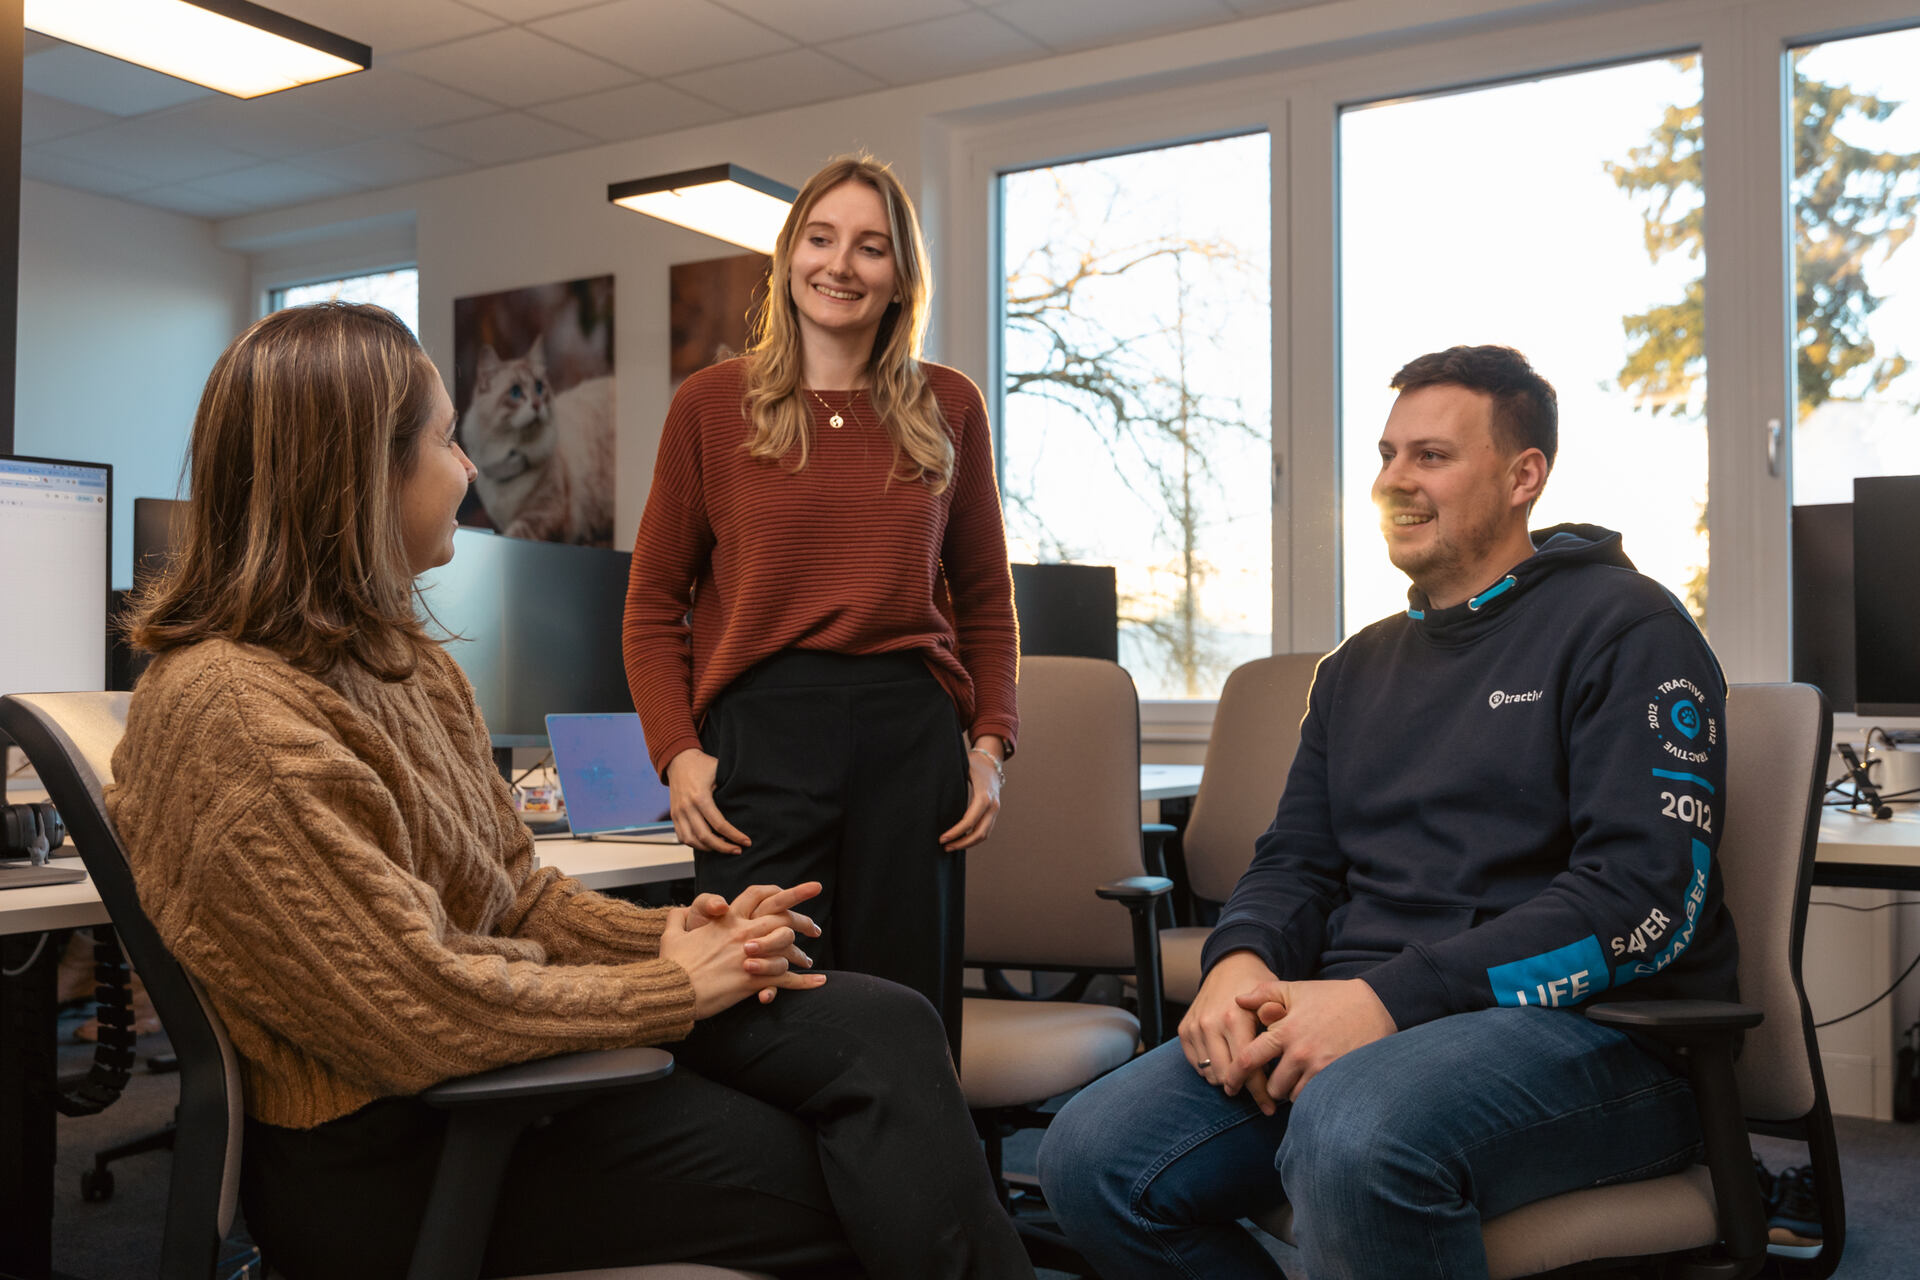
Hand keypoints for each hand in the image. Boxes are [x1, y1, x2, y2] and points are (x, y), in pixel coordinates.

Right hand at [659, 886, 826, 1018]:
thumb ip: (678, 918)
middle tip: (815, 929)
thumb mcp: (671, 935)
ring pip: (786, 948)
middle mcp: (743, 934)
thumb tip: (679, 911)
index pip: (758, 896)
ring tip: (807, 961)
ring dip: (798, 956)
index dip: (780, 890)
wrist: (672, 990)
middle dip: (803, 922)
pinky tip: (819, 982)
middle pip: (782, 920)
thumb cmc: (673, 964)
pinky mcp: (752, 981)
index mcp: (727, 920)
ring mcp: (750, 957)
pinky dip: (804, 982)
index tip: (801, 889)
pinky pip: (785, 980)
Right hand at [666, 747, 750, 853]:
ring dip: (709, 848)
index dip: (734, 836)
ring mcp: (678, 813)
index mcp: (700, 797)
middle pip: (705, 837)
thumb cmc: (702, 765)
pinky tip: (708, 843)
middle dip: (723, 847)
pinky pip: (682, 837)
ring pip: (692, 841)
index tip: (746, 842)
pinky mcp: (673, 815)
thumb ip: (729, 789)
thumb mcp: (719, 772)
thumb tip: (747, 804)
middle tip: (737, 850)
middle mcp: (687, 807)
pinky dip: (695, 844)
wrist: (678, 759)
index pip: (719, 824)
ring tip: (723, 847)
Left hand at [940, 735, 1002, 850]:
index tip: (942, 838)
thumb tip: (930, 793)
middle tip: (945, 847)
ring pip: (984, 834)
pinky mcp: (994, 812)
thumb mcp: (961, 768)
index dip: (955, 833)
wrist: (992, 759)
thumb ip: (949, 780)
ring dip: (968, 843)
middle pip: (979, 833)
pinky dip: (973, 838)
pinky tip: (960, 839)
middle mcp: (992, 805)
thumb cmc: (974, 763)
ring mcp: (995, 809)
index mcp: (983, 796)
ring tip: (950, 846)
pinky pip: (986, 830)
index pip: (969, 822)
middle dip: (962, 843)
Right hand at [1177, 949, 1280, 1114]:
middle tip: (1259, 1093)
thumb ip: (1278, 1027)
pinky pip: (1196, 1065)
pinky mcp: (1184, 1030)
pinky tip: (1227, 1063)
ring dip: (1227, 1080)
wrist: (1231, 965)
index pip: (1247, 1067)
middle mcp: (1211, 1023)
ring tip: (1244, 1076)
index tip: (1270, 1107)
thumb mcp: (1276, 1000)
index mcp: (1235, 1018)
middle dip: (1243, 1089)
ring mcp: (1195, 1027)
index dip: (1260, 1092)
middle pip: (1226, 1076)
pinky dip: (1210, 1070)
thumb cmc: (1258, 987)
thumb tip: (1283, 1055)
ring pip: (1210, 1074)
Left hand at [1231, 979, 1395, 1101]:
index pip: (1248, 1060)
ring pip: (1292, 1096)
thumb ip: (1264, 993)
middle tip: (1276, 1078)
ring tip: (1297, 1078)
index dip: (1235, 1076)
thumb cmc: (1331, 997)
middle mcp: (1299, 1052)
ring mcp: (1320, 1067)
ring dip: (1291, 1091)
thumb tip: (1238, 1000)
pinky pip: (1313, 1099)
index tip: (1230, 1086)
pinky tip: (1312, 1083)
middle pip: (1271, 1086)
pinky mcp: (1338, 1078)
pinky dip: (1309, 1094)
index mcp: (1284, 1029)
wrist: (1376, 1005)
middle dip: (1270, 1085)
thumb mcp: (1295, 989)